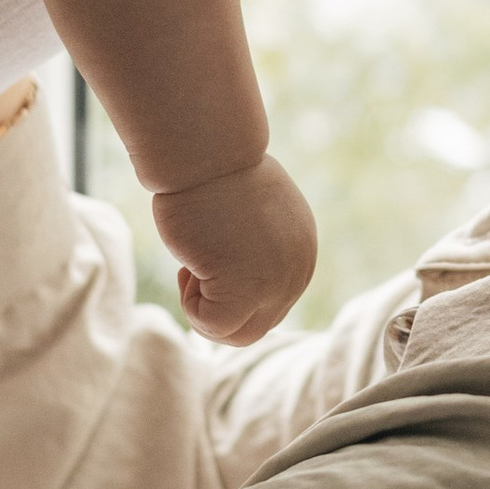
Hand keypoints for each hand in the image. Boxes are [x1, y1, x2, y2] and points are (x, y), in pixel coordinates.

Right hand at [150, 154, 317, 345]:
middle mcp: (298, 271)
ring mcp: (277, 283)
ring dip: (206, 309)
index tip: (211, 255)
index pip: (270, 304)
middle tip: (195, 269)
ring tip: (193, 267)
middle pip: (259, 326)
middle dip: (219, 307)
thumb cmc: (215, 175)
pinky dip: (191, 307)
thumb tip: (238, 273)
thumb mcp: (251, 217)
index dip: (230, 291)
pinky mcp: (247, 289)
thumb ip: (256, 250)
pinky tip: (188, 268)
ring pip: (239, 335)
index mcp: (301, 253)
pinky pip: (214, 327)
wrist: (207, 153)